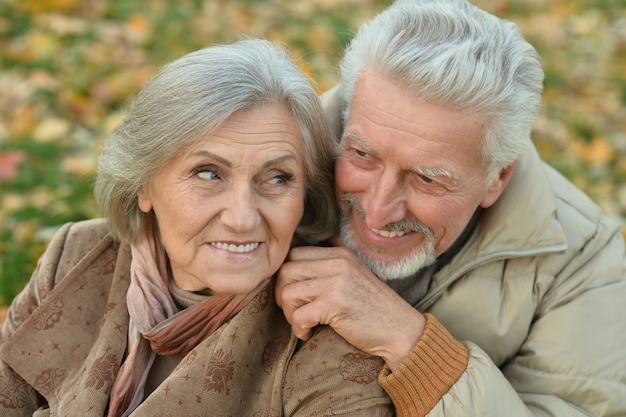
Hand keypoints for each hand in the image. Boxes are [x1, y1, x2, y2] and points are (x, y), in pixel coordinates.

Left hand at [275, 245, 425, 369]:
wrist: (400, 330)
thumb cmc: (373, 309)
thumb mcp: (353, 276)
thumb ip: (329, 267)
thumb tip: (292, 266)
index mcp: (339, 254)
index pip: (295, 254)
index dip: (287, 277)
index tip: (296, 296)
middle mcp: (338, 263)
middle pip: (286, 271)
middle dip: (283, 295)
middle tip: (295, 312)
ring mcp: (337, 282)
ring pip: (288, 292)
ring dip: (290, 313)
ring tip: (304, 324)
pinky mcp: (336, 304)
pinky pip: (298, 315)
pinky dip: (299, 328)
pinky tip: (310, 333)